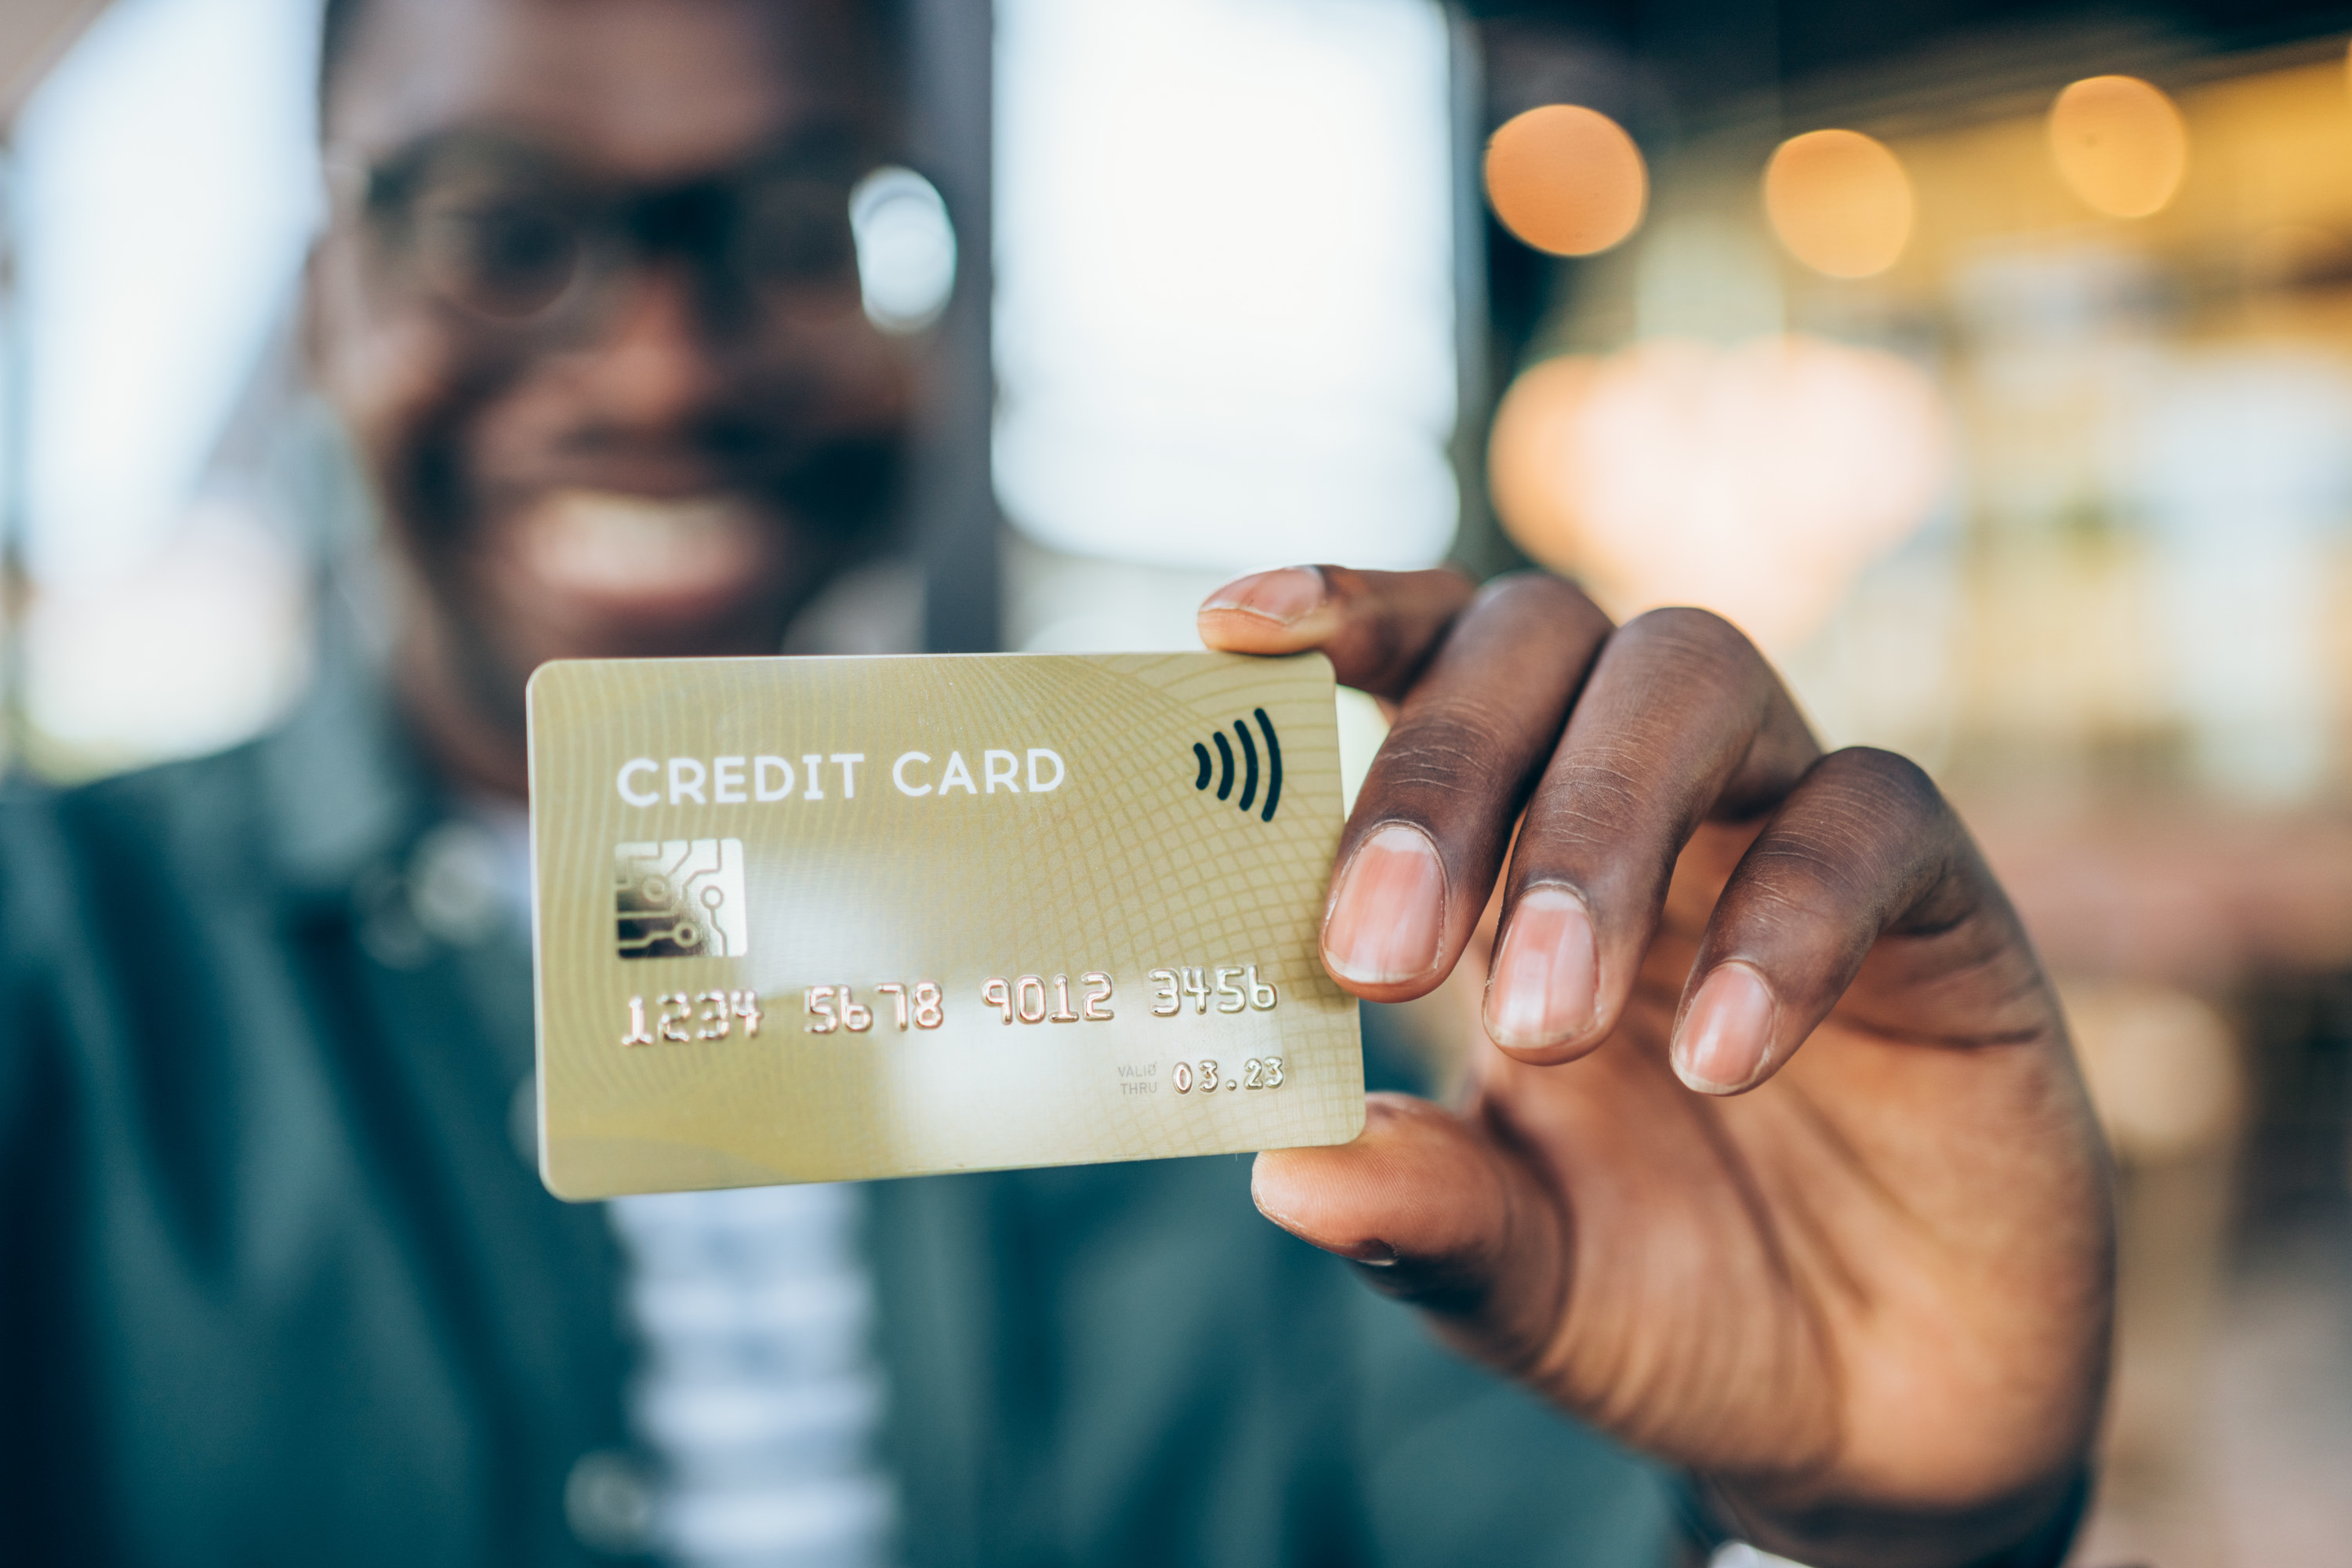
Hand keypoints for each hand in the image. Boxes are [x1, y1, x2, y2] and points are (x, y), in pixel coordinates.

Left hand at [1197, 567, 2112, 1567]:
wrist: (1871, 1420)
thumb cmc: (1663, 1301)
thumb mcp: (1513, 1273)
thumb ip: (1416, 1209)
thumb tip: (1280, 1171)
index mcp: (1506, 851)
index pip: (1424, 663)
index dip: (1341, 616)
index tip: (1227, 633)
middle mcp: (1643, 801)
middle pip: (1542, 636)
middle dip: (1443, 765)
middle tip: (1374, 955)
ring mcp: (1789, 827)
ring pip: (1696, 672)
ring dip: (1594, 825)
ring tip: (1541, 1019)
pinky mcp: (1943, 899)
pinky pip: (1872, 814)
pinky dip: (1786, 915)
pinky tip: (1723, 1061)